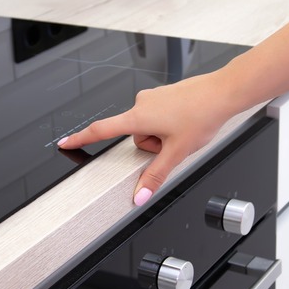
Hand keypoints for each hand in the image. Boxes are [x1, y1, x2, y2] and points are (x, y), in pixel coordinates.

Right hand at [57, 73, 236, 205]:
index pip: (101, 131)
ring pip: (148, 127)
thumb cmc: (202, 115)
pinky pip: (159, 116)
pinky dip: (169, 124)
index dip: (80, 138)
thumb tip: (140, 196)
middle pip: (135, 136)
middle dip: (152, 145)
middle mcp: (141, 103)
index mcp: (138, 117)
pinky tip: (186, 121)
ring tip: (183, 130)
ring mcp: (152, 97)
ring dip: (162, 135)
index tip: (65, 142)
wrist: (222, 92)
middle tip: (174, 142)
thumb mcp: (177, 152)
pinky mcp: (163, 95)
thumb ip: (155, 175)